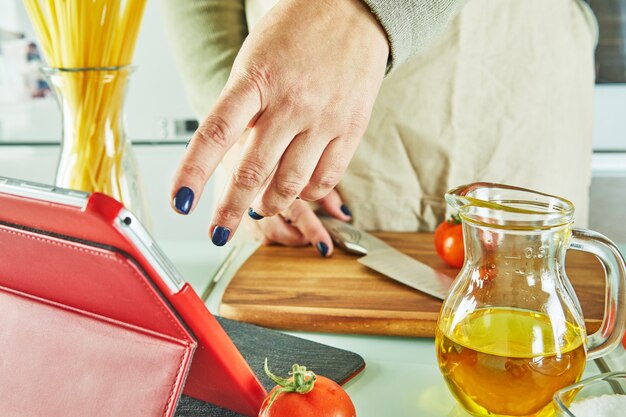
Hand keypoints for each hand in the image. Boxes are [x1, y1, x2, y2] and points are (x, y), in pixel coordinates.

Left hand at [170, 0, 387, 244]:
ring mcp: (324, 118)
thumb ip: (243, 109)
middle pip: (253, 171)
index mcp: (256, 79)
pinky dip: (308, 194)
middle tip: (217, 232)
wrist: (353, 9)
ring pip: (291, 184)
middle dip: (229, 210)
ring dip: (269, 204)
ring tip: (259, 208)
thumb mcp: (255, 60)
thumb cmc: (296, 32)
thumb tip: (232, 159)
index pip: (215, 133)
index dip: (194, 172)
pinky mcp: (351, 128)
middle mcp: (291, 102)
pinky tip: (299, 192)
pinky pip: (327, 178)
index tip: (180, 203)